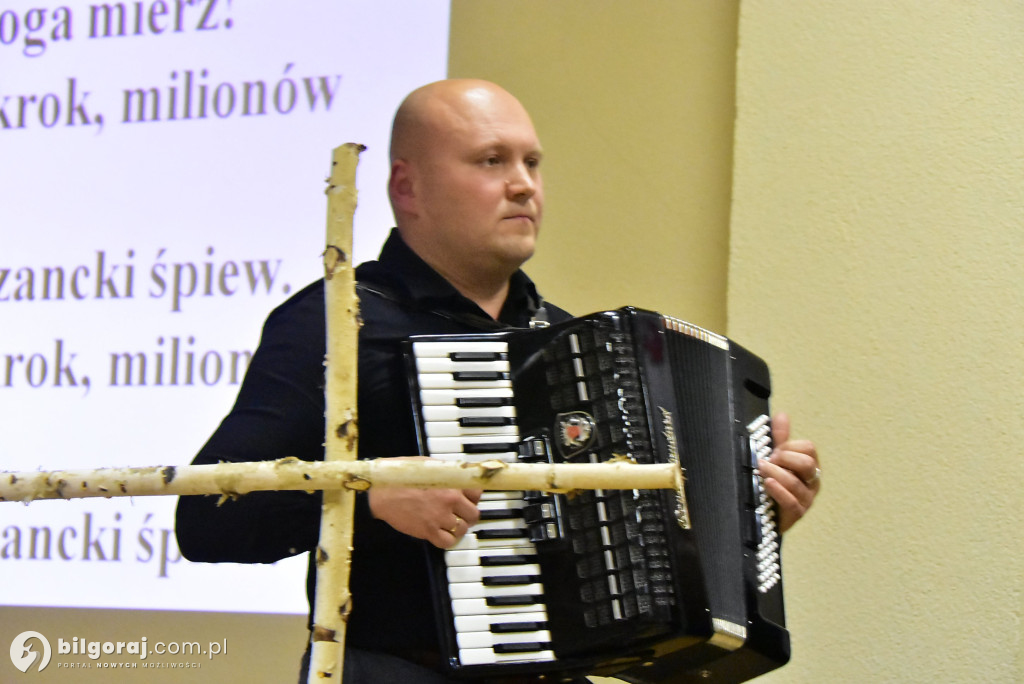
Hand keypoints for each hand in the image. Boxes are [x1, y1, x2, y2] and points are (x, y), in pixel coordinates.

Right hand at [367, 457, 481, 547]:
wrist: (382, 492)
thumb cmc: (401, 476)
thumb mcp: (428, 465)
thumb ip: (446, 472)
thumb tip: (459, 474)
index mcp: (451, 483)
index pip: (477, 493)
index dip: (473, 496)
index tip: (468, 498)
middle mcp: (449, 500)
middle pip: (474, 514)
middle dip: (468, 514)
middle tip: (460, 513)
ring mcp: (440, 517)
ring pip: (463, 529)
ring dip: (458, 527)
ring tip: (450, 523)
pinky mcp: (428, 531)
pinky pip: (448, 542)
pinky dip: (448, 540)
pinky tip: (442, 533)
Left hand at [758, 412, 819, 532]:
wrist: (765, 514)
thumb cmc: (773, 484)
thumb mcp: (776, 459)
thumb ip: (780, 439)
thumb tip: (782, 415)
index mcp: (809, 466)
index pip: (809, 449)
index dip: (790, 446)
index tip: (775, 449)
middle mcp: (811, 482)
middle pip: (808, 464)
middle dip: (785, 458)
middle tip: (768, 459)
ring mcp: (806, 499)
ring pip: (795, 482)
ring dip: (775, 472)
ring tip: (760, 469)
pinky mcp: (796, 514)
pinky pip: (791, 501)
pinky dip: (778, 491)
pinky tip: (767, 483)